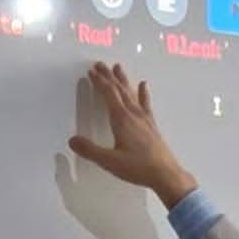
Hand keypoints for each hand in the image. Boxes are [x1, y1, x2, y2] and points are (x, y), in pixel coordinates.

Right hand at [68, 62, 197, 208]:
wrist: (166, 174)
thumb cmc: (138, 168)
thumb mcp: (109, 161)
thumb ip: (90, 150)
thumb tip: (72, 140)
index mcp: (121, 119)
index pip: (108, 94)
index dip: (99, 82)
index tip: (91, 72)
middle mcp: (133, 114)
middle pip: (119, 89)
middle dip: (108, 76)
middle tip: (100, 64)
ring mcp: (144, 119)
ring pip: (132, 93)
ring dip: (123, 80)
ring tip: (118, 67)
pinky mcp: (152, 125)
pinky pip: (146, 104)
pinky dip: (143, 93)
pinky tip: (144, 85)